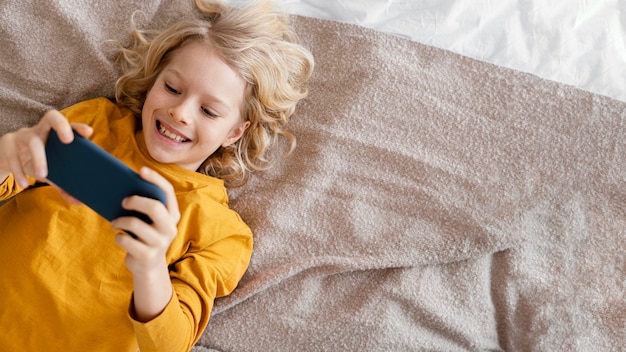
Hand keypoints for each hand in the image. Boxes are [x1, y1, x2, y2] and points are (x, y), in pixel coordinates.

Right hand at [0, 110, 91, 191]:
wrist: (6, 159)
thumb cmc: (35, 161)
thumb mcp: (49, 171)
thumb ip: (63, 184)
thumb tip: (78, 202)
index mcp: (54, 134)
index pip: (68, 124)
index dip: (78, 127)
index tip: (88, 133)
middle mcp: (40, 130)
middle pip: (51, 117)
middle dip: (62, 126)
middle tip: (68, 140)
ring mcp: (23, 135)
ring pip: (33, 141)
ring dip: (39, 158)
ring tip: (42, 175)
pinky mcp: (7, 144)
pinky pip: (13, 156)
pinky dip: (19, 171)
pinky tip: (24, 184)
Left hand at [111, 167, 180, 321]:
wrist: (148, 267)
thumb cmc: (145, 236)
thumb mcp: (150, 221)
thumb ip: (146, 206)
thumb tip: (123, 187)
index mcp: (172, 215)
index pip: (168, 192)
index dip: (155, 179)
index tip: (141, 170)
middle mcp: (170, 228)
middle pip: (154, 207)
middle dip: (135, 201)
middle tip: (122, 202)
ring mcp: (160, 243)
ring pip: (135, 224)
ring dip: (119, 221)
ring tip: (114, 223)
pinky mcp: (147, 256)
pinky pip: (125, 240)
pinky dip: (118, 237)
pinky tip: (120, 238)